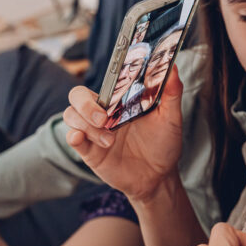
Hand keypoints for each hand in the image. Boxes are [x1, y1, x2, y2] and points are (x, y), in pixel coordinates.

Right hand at [62, 67, 184, 201]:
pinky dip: (73, 136)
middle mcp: (104, 113)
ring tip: (109, 140)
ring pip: (71, 115)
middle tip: (104, 119)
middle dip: (85, 105)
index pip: (103, 83)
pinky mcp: (89, 150)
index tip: (115, 87)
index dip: (102, 82)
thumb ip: (172, 93)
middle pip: (77, 96)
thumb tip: (174, 68)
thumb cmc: (164, 144)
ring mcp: (94, 131)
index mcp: (121, 101)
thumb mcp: (171, 118)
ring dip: (86, 125)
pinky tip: (81, 139)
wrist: (158, 177)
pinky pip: (71, 138)